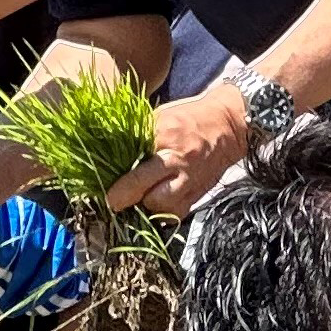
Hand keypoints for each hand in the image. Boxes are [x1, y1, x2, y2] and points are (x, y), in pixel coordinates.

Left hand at [108, 87, 250, 216]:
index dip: (113, 168)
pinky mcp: (198, 192)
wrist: (227, 126)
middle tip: (112, 201)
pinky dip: (164, 214)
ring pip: (160, 204)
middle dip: (122, 195)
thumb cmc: (190, 118)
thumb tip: (111, 151)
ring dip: (146, 206)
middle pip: (142, 183)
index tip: (102, 179)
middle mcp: (176, 157)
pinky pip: (177, 213)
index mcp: (164, 133)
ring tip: (140, 200)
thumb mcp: (162, 116)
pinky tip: (158, 206)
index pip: (131, 153)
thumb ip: (139, 134)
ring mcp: (188, 178)